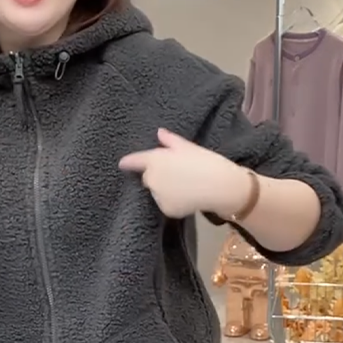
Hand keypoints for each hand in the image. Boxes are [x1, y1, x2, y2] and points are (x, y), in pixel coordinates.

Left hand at [119, 128, 248, 218]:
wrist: (221, 186)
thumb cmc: (206, 162)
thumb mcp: (189, 147)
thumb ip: (171, 141)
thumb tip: (159, 133)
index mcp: (155, 159)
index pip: (135, 160)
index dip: (128, 162)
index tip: (122, 164)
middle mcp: (152, 178)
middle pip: (148, 177)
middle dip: (157, 175)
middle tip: (177, 173)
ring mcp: (157, 195)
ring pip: (156, 192)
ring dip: (164, 189)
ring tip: (184, 186)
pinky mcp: (166, 209)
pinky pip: (165, 204)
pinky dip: (172, 202)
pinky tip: (187, 197)